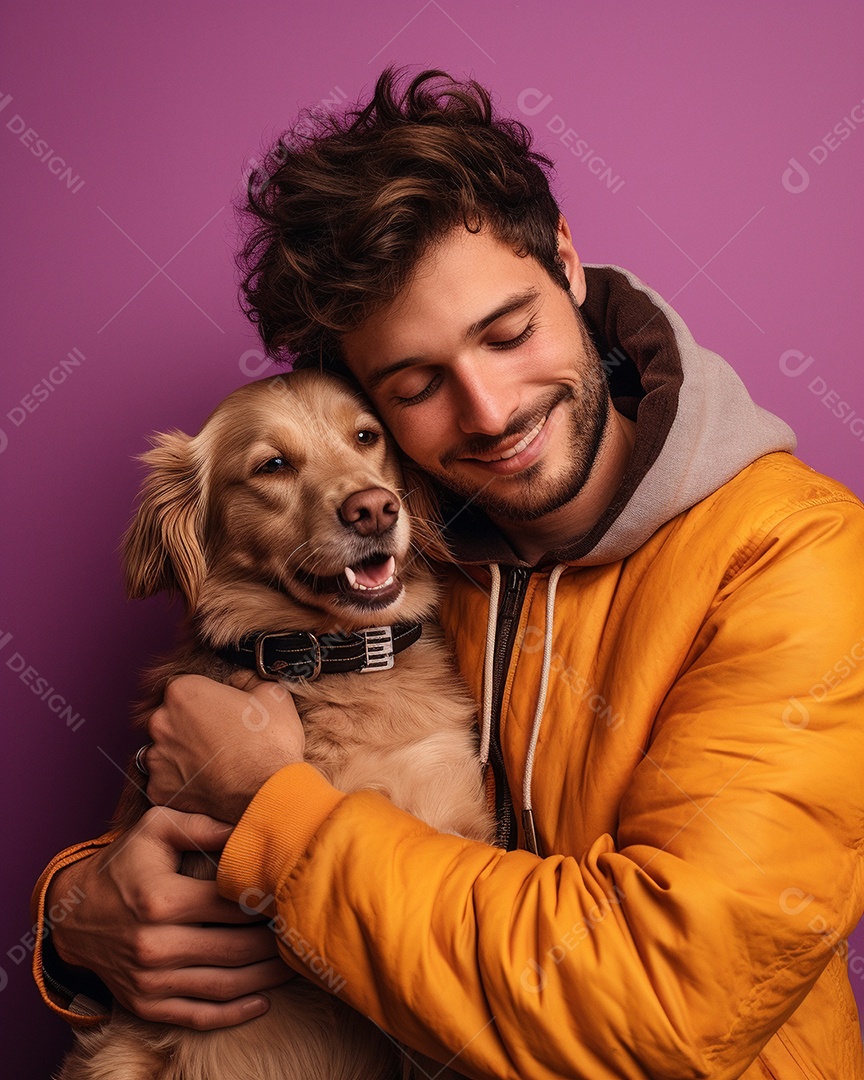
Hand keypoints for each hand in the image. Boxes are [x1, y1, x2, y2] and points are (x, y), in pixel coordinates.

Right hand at [49, 807, 292, 1028]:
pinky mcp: (146, 1004)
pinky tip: (264, 999)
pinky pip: (199, 1016)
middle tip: (303, 931)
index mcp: (161, 900)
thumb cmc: (122, 863)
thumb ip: (203, 826)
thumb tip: (250, 828)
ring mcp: (150, 980)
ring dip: (266, 978)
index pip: (232, 905)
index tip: (293, 897)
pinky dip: (235, 1013)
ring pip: (225, 985)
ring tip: (295, 964)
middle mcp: (155, 945)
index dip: (267, 903)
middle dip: (276, 943)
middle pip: (236, 949)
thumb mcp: (155, 828)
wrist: (72, 914)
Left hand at [145, 673, 304, 822]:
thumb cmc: (270, 744)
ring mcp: (157, 758)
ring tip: (215, 763)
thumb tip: (238, 682)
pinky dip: (182, 782)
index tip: (219, 710)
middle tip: (219, 736)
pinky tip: (207, 782)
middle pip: (170, 717)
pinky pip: (166, 780)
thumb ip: (246, 679)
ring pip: (165, 749)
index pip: (184, 687)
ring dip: (183, 753)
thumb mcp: (272, 693)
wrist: (268, 793)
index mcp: (184, 692)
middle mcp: (161, 722)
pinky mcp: (159, 789)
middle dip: (190, 725)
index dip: (204, 698)